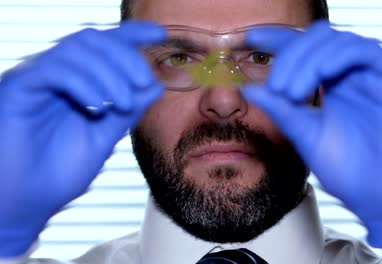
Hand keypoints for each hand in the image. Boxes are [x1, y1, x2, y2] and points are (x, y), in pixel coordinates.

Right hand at [0, 21, 165, 256]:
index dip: (131, 34)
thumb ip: (128, 110)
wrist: (27, 202)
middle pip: (94, 40)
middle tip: (142, 83)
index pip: (105, 46)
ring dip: (109, 73)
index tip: (159, 34)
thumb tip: (155, 85)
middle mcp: (56, 75)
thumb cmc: (59, 170)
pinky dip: (84, 83)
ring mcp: (36, 79)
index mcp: (77, 84)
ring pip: (76, 50)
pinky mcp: (18, 88)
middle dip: (126, 57)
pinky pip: (54, 69)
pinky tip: (98, 106)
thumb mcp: (105, 136)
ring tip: (121, 103)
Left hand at [242, 21, 381, 247]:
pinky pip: (366, 52)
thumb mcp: (305, 135)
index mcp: (330, 86)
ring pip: (338, 42)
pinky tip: (322, 73)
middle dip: (290, 56)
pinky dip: (339, 56)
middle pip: (317, 40)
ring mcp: (372, 76)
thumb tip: (249, 89)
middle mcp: (350, 76)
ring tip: (292, 91)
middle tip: (277, 87)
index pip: (303, 51)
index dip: (278, 39)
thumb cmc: (350, 171)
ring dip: (309, 60)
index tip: (250, 38)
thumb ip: (281, 110)